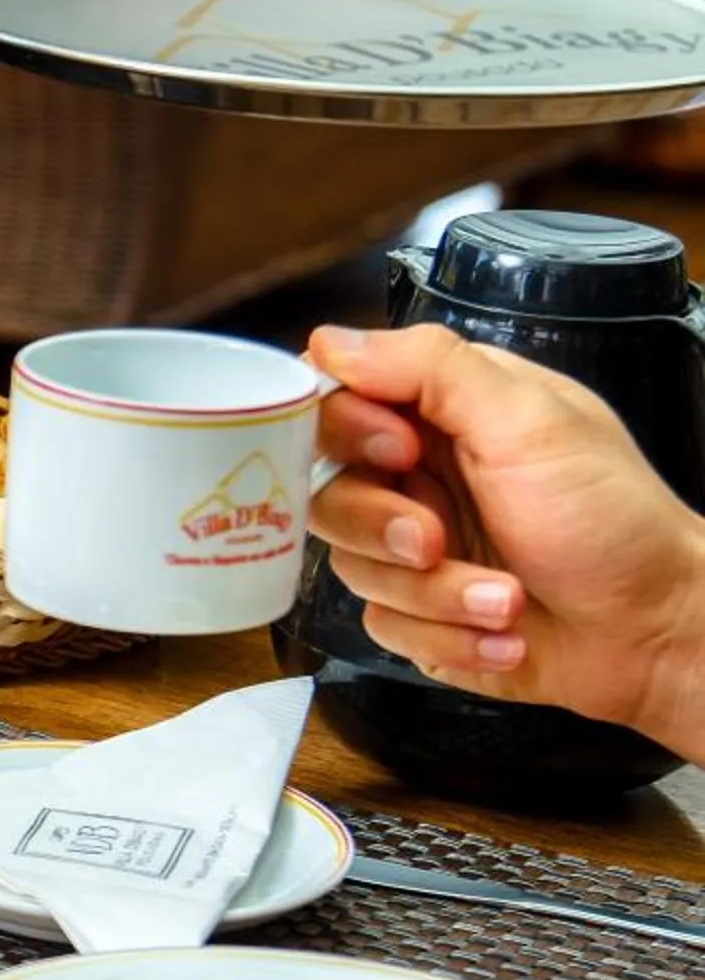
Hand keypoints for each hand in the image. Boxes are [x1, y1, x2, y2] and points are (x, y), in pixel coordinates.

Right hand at [306, 323, 704, 760]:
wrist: (653, 632)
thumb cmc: (614, 522)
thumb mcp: (530, 423)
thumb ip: (430, 368)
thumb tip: (331, 343)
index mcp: (446, 412)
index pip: (338, 397)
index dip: (345, 428)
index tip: (396, 450)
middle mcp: (422, 475)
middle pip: (325, 489)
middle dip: (379, 525)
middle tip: (435, 540)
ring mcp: (415, 548)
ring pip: (351, 566)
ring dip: (432, 594)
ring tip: (503, 600)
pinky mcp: (419, 612)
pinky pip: (382, 626)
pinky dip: (445, 637)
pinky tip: (500, 634)